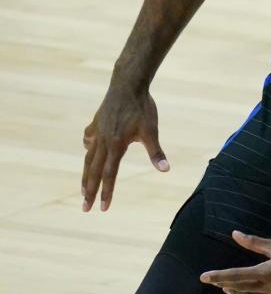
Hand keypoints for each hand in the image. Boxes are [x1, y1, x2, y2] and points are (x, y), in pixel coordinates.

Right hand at [82, 82, 168, 211]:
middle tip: (85, 208)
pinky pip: (89, 138)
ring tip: (83, 188)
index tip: (102, 208)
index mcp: (116, 146)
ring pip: (88, 158)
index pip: (109, 175)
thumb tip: (166, 170)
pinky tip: (88, 149)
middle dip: (90, 191)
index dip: (106, 192)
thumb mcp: (151, 130)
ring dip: (86, 175)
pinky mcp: (96, 122)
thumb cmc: (142, 108)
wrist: (128, 85)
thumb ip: (156, 152)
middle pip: (94, 171)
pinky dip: (88, 147)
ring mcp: (97, 132)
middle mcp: (103, 141)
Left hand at [200, 232, 270, 293]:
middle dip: (226, 283)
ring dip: (238, 292)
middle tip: (214, 280)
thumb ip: (254, 242)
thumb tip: (235, 234)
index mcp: (268, 272)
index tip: (204, 277)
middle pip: (241, 288)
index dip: (218, 276)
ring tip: (228, 288)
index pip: (236, 275)